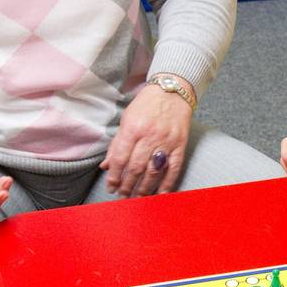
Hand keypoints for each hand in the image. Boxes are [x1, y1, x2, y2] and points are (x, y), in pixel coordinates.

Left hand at [101, 81, 192, 196]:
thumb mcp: (127, 119)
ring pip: (153, 171)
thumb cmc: (147, 104)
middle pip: (136, 168)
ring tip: (137, 197)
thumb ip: (117, 143)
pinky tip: (161, 194)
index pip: (120, 159)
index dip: (114, 176)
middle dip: (127, 185)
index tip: (111, 187)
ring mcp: (166, 141)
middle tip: (122, 195)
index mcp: (132, 129)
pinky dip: (168, 183)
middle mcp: (149, 136)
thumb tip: (106, 166)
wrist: (173, 90)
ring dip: (144, 188)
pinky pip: (174, 168)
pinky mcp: (180, 144)